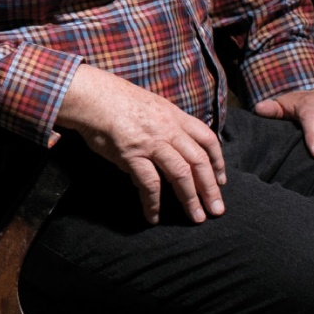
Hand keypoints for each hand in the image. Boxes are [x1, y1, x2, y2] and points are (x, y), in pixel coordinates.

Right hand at [56, 63, 226, 224]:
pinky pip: (149, 184)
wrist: (93, 96)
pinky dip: (153, 203)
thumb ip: (167, 125)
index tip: (221, 181)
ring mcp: (152, 142)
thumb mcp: (153, 106)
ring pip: (181, 174)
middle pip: (199, 161)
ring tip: (196, 217)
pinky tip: (153, 216)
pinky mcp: (132, 155)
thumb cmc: (118, 100)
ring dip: (190, 199)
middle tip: (216, 210)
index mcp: (176, 116)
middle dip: (210, 188)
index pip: (207, 139)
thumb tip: (175, 148)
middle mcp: (169, 129)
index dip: (217, 162)